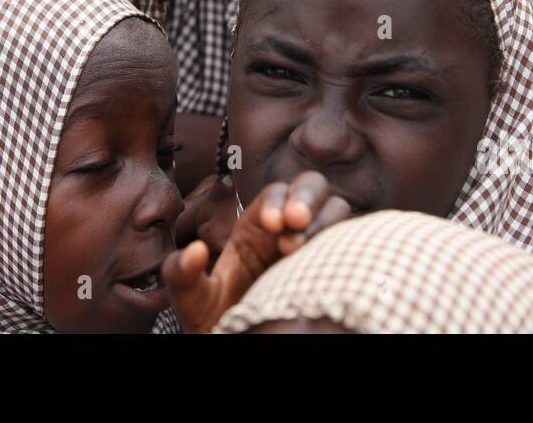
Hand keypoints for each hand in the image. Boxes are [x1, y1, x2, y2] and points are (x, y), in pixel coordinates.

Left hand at [164, 170, 349, 332]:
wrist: (241, 345)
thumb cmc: (219, 323)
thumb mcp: (193, 300)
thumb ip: (181, 274)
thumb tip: (193, 250)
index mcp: (256, 229)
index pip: (275, 194)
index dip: (277, 201)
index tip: (274, 225)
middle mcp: (289, 230)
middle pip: (311, 187)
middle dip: (307, 196)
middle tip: (296, 222)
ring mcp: (314, 246)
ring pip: (336, 209)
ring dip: (325, 219)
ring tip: (301, 248)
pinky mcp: (335, 267)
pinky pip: (350, 240)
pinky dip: (344, 241)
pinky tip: (326, 262)